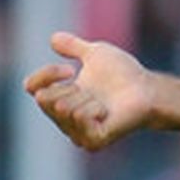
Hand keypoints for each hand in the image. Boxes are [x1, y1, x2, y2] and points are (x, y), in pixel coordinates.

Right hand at [23, 32, 155, 150]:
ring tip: (103, 104)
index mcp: (59, 98)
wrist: (148, 89)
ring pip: (62, 108)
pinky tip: (105, 111)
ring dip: (87, 98)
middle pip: (44, 100)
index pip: (31, 87)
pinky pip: (78, 117)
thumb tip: (54, 38)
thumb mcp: (96, 54)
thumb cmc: (124, 74)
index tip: (70, 70)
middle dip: (70, 89)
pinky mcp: (92, 141)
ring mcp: (77, 134)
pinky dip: (94, 108)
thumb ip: (74, 47)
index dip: (46, 75)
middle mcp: (63, 119)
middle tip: (93, 92)